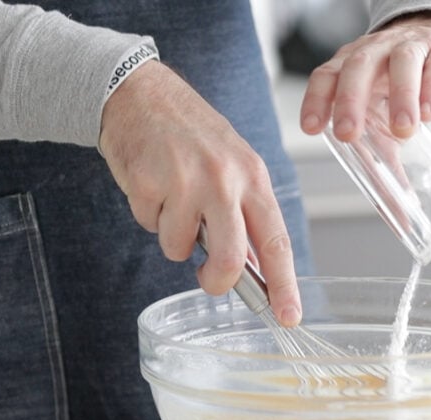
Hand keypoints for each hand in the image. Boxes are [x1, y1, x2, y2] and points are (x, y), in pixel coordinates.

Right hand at [99, 61, 300, 326]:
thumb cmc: (191, 134)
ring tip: (171, 199)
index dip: (284, 284)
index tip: (289, 315)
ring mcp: (185, 181)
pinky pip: (149, 225)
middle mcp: (224, 180)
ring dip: (172, 235)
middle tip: (209, 280)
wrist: (141, 93)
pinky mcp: (148, 182)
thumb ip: (244, 213)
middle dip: (217, 281)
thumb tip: (251, 271)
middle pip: (230, 260)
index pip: (275, 241)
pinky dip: (149, 214)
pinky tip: (151, 184)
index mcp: (253, 177)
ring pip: (179, 248)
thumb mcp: (233, 166)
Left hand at [300, 11, 430, 141]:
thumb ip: (383, 153)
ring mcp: (411, 47)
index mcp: (352, 65)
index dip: (316, 99)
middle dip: (350, 100)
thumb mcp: (386, 110)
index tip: (311, 128)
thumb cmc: (405, 81)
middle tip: (349, 134)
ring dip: (400, 96)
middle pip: (358, 67)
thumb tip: (393, 212)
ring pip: (401, 62)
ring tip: (404, 130)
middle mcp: (377, 51)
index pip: (326, 75)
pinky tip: (430, 113)